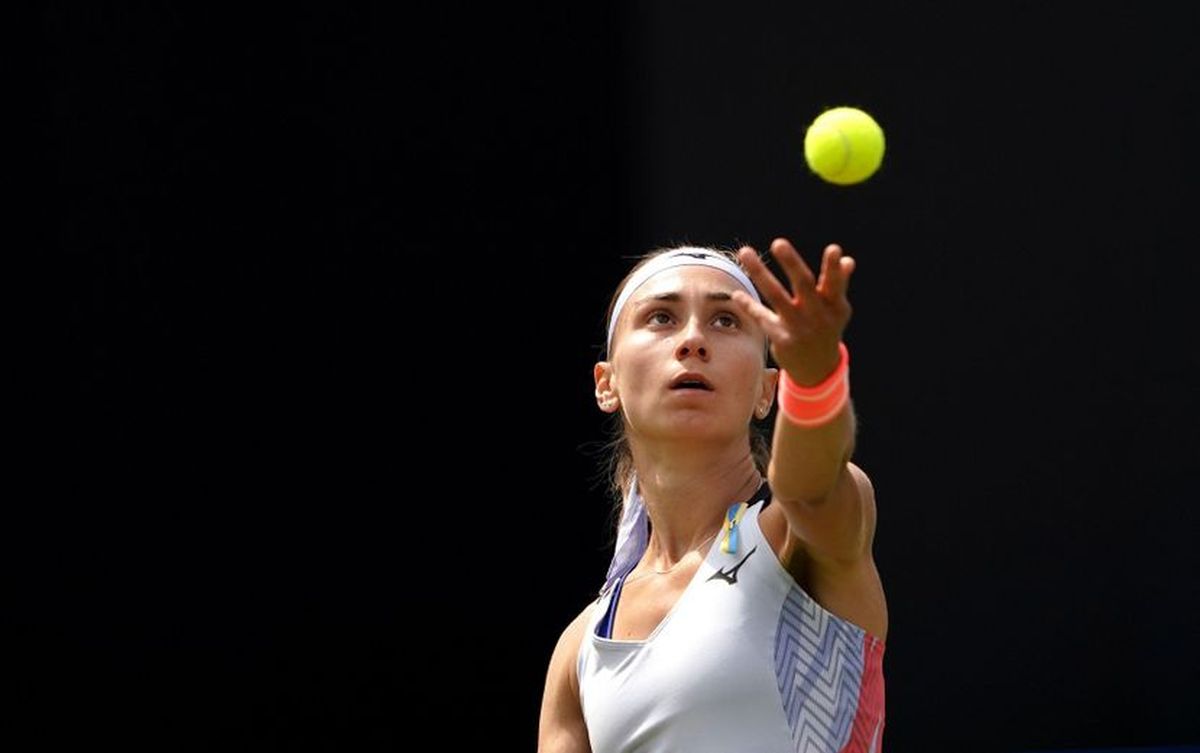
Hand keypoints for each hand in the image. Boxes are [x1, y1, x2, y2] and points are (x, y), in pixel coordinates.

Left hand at [732, 238, 855, 385]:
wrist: (818, 370)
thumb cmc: (826, 328)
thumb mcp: (836, 310)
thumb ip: (838, 284)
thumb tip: (847, 260)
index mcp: (836, 306)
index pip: (836, 284)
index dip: (834, 268)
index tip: (834, 248)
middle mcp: (818, 316)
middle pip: (804, 285)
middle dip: (792, 263)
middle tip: (778, 243)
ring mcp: (799, 328)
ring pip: (776, 296)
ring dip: (759, 273)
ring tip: (745, 252)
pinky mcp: (782, 339)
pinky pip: (763, 318)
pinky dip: (749, 306)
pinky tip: (737, 294)